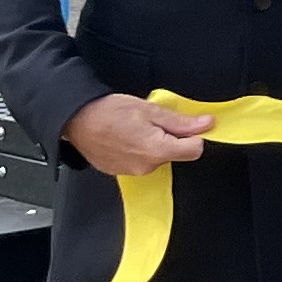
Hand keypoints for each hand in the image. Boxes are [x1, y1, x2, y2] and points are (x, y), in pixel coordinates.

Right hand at [65, 93, 210, 175]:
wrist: (75, 119)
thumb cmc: (108, 112)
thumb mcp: (150, 110)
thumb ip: (181, 121)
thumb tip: (205, 124)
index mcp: (157, 150)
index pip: (195, 150)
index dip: (194, 135)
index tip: (187, 125)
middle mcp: (146, 166)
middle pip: (175, 154)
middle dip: (170, 138)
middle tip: (152, 122)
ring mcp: (132, 172)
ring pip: (156, 158)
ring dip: (152, 144)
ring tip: (134, 129)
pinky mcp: (119, 172)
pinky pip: (139, 162)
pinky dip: (136, 151)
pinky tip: (124, 138)